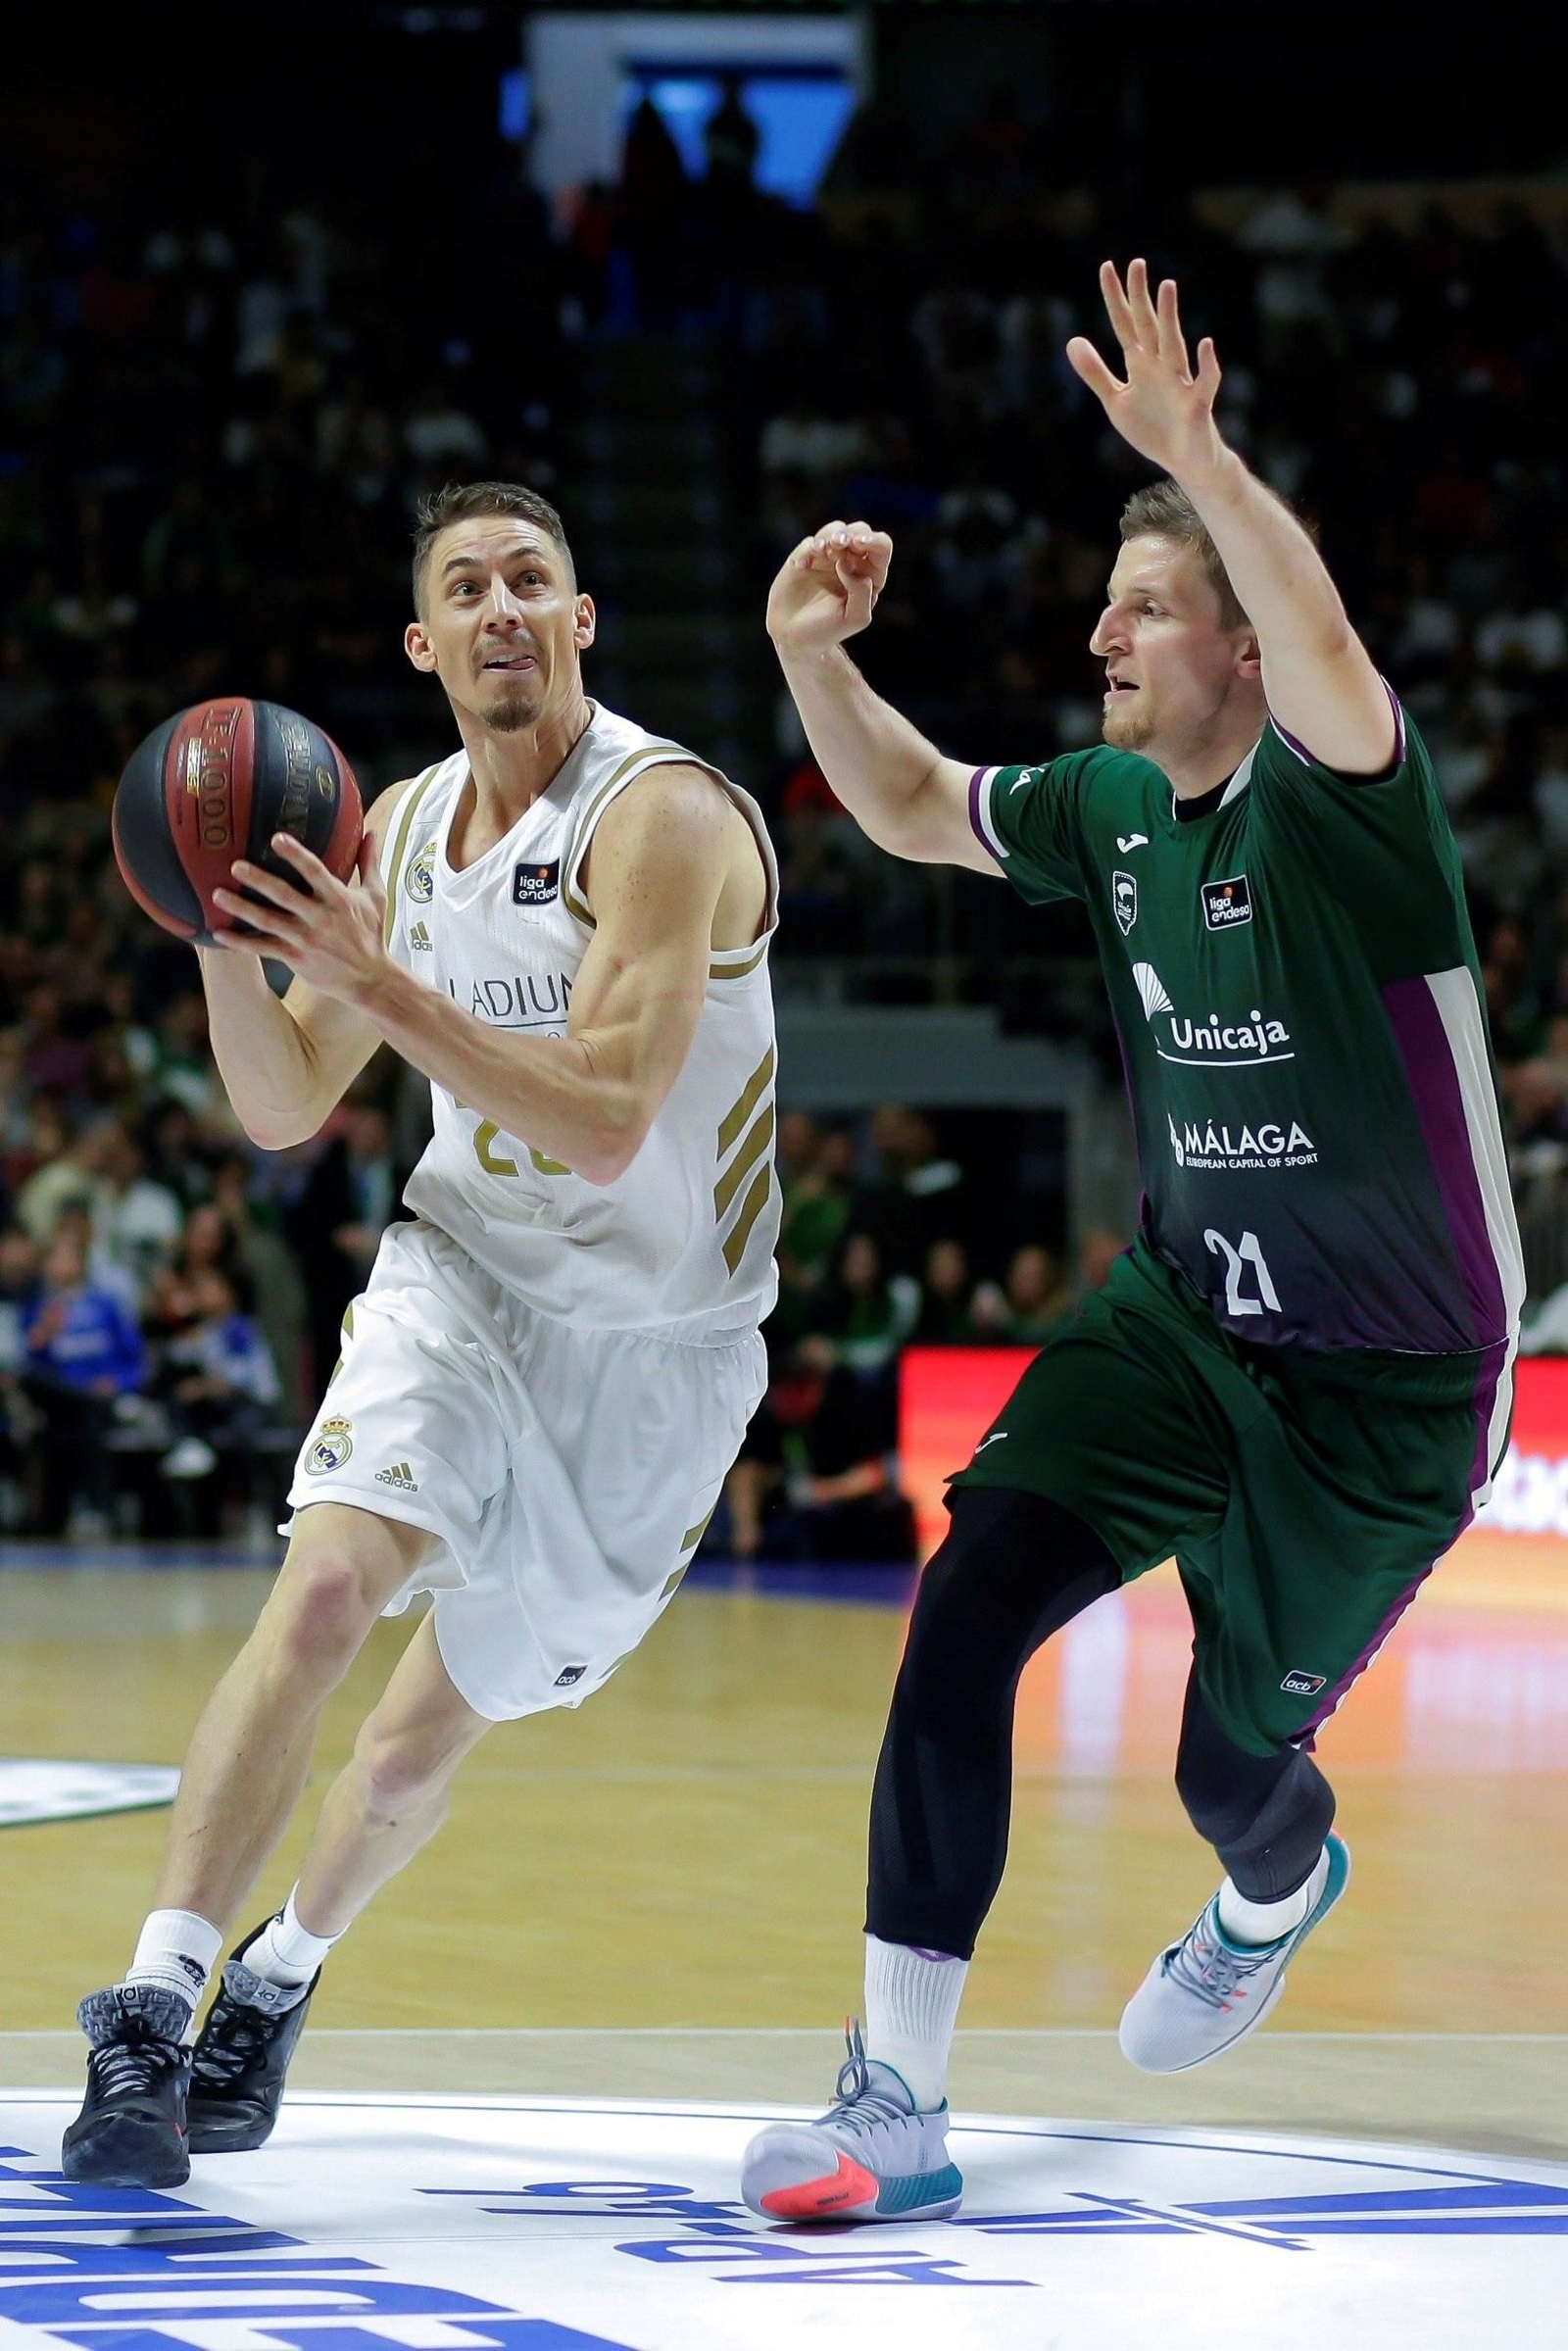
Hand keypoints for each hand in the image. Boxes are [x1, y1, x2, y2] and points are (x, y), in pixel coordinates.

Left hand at [212, 832, 389, 1005]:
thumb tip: (372, 832)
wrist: (370, 979)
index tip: (277, 839)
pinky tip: (219, 933)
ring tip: (217, 895)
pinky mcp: (296, 958)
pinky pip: (263, 949)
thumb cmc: (371, 934)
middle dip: (259, 881)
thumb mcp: (376, 896)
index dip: (296, 856)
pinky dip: (240, 942)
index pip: (316, 872)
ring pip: (268, 922)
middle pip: (285, 896)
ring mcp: (306, 940)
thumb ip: (369, 863)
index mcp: (339, 899)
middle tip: (235, 865)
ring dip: (241, 908)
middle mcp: (321, 918)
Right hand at [768, 520, 891, 657]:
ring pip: (835, 529)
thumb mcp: (855, 617)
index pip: (882, 547)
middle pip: (860, 530)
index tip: (858, 545)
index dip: (873, 541)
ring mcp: (827, 557)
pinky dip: (807, 550)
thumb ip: (862, 591)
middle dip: (851, 533)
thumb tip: (847, 562)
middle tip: (839, 544)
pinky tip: (802, 567)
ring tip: (821, 550)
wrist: (795, 639)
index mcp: (870, 574)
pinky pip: (809, 543)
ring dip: (830, 534)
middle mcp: (851, 562)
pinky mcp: (805, 557)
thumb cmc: (828, 630)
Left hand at [1066, 259, 1225, 487]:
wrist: (1185, 463)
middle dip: (1141, 297)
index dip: (1115, 299)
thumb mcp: (1116, 401)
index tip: (1106, 267)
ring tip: (1167, 287)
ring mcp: (1180, 383)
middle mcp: (1161, 366)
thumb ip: (1096, 373)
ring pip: (1175, 344)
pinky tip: (1205, 345)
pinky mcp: (1198, 404)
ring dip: (1170, 318)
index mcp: (1140, 365)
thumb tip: (1072, 340)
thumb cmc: (1153, 429)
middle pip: (1149, 326)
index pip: (1125, 325)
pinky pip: (1204, 381)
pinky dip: (1206, 365)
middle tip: (1136, 263)